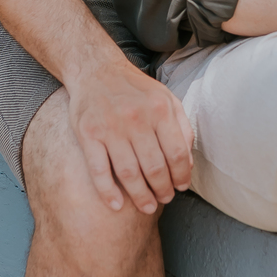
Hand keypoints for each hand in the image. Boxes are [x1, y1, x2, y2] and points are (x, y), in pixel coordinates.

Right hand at [65, 56, 194, 215]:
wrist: (96, 69)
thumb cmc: (135, 89)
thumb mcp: (166, 99)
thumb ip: (182, 128)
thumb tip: (188, 164)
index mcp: (160, 110)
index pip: (177, 154)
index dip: (181, 176)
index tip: (180, 187)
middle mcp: (136, 118)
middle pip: (155, 168)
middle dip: (162, 190)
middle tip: (164, 200)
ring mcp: (110, 127)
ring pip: (129, 174)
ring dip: (140, 196)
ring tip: (147, 206)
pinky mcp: (88, 134)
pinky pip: (99, 171)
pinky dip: (108, 192)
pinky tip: (117, 205)